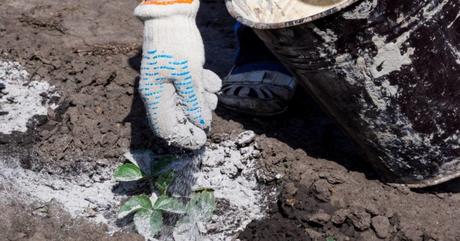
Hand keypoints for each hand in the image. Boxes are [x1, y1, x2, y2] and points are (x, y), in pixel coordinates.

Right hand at [134, 0, 220, 149]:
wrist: (172, 14)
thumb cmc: (177, 44)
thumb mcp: (189, 75)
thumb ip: (194, 102)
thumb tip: (201, 123)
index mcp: (155, 97)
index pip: (166, 129)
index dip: (184, 137)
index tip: (202, 139)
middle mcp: (158, 93)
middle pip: (178, 117)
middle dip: (197, 114)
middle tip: (209, 107)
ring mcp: (166, 84)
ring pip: (186, 103)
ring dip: (202, 99)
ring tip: (210, 89)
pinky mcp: (175, 74)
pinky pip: (189, 88)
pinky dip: (201, 86)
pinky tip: (209, 78)